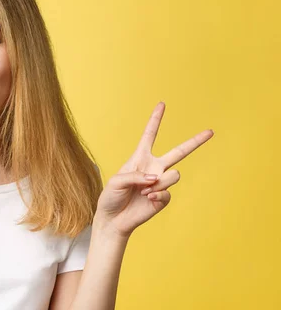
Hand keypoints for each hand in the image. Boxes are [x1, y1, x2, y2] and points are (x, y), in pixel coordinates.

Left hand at [93, 102, 213, 239]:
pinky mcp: (163, 198)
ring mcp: (160, 183)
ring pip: (174, 175)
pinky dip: (157, 195)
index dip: (156, 120)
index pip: (149, 135)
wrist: (114, 219)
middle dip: (196, 142)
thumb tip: (156, 177)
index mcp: (140, 158)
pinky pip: (168, 192)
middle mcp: (154, 167)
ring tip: (144, 191)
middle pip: (179, 152)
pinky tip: (147, 199)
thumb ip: (135, 175)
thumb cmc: (111, 197)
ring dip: (158, 183)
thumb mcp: (116, 181)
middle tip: (210, 132)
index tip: (162, 104)